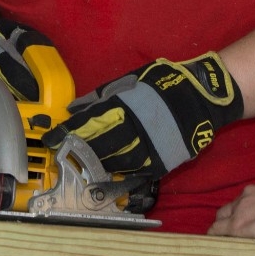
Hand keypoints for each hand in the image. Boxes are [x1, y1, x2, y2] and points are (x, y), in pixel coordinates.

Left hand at [44, 52, 243, 179]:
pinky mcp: (159, 160)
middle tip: (65, 157)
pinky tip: (109, 175)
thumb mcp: (131, 80)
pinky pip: (134, 172)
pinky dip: (119, 174)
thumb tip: (75, 108)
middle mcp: (130, 128)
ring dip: (95, 165)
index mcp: (121, 106)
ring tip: (83, 167)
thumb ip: (101, 96)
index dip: (66, 133)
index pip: (86, 123)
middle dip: (78, 152)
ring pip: (112, 162)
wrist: (202, 96)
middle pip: (95, 146)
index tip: (51, 140)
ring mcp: (145, 147)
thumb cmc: (166, 83)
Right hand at [208, 176, 254, 242]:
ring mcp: (253, 190)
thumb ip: (247, 239)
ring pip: (239, 200)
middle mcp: (240, 204)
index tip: (217, 240)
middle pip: (222, 212)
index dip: (214, 235)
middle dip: (223, 221)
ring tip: (254, 216)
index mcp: (237, 223)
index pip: (215, 229)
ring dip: (241, 208)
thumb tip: (244, 240)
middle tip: (232, 230)